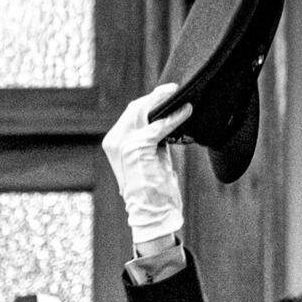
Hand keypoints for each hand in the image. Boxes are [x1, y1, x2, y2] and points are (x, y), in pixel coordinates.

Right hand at [102, 85, 189, 248]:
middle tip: (174, 89)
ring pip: (144, 111)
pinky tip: (187, 110)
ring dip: (164, 101)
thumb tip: (164, 116)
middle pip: (136, 108)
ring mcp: (124, 144)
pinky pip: (159, 125)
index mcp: (115, 143)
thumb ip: (152, 138)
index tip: (167, 93)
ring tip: (181, 95)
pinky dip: (175, 117)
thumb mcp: (151, 157)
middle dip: (156, 97)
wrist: (153, 213)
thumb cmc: (154, 189)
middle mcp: (115, 142)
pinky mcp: (137, 147)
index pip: (131, 113)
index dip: (149, 101)